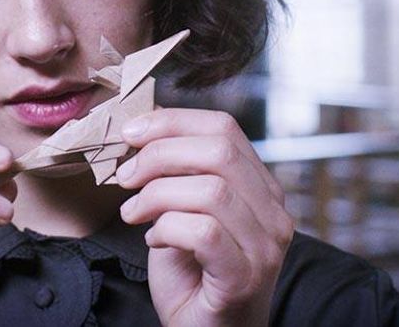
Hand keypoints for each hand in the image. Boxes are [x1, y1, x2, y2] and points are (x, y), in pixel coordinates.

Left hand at [115, 109, 293, 326]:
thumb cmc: (192, 274)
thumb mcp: (182, 210)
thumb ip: (175, 172)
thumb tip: (143, 126)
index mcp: (260, 187)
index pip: (224, 128)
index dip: (172, 121)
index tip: (131, 131)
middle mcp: (272, 212)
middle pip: (219, 151)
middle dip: (159, 154)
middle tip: (125, 176)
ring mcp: (264, 246)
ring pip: (210, 190)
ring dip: (156, 195)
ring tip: (133, 213)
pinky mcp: (244, 276)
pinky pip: (204, 232)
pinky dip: (167, 228)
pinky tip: (154, 240)